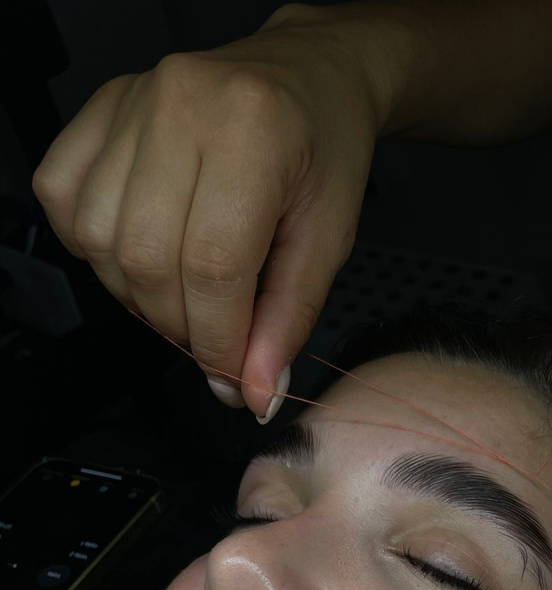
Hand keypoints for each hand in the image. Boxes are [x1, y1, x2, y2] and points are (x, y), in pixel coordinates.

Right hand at [31, 4, 383, 418]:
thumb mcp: (329, 241)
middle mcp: (181, 106)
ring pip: (100, 239)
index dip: (219, 341)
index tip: (238, 381)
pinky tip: (141, 254)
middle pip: (148, 259)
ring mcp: (131, 103)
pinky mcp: (99, 111)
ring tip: (186, 297)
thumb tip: (255, 391)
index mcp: (252, 131)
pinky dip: (93, 248)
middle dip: (181, 327)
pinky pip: (64, 199)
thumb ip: (288, 320)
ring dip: (138, 296)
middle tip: (216, 342)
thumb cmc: (324, 153)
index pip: (212, 266)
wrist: (309, 78)